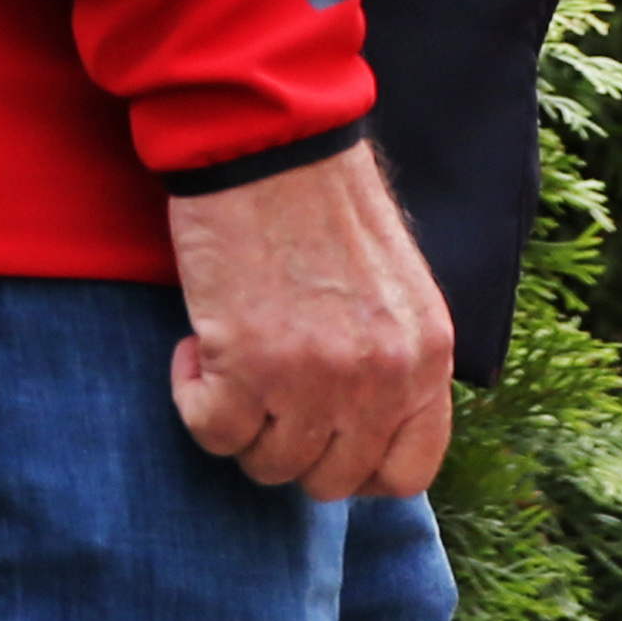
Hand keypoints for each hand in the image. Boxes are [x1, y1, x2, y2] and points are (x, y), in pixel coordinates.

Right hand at [168, 143, 456, 500]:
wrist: (268, 139)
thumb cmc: (321, 200)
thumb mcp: (392, 290)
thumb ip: (391, 361)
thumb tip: (358, 430)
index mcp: (428, 356)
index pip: (407, 473)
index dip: (355, 468)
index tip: (319, 434)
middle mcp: (383, 377)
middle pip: (330, 481)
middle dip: (288, 445)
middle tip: (262, 389)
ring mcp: (318, 378)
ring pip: (269, 466)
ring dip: (239, 419)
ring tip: (231, 352)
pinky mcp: (249, 365)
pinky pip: (213, 432)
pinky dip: (193, 397)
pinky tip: (198, 344)